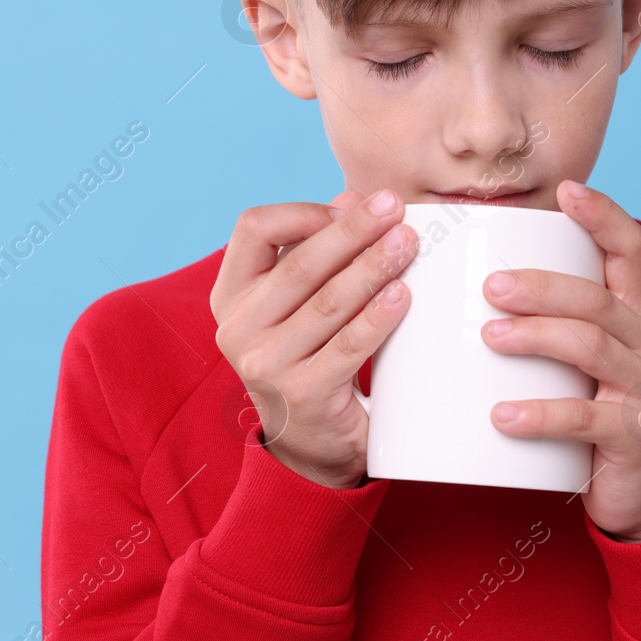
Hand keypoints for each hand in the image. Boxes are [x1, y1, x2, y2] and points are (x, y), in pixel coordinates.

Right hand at [209, 186, 417, 488]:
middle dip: (353, 231)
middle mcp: (238, 328)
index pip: (254, 230)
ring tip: (408, 243)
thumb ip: (318, 251)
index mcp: (231, 294)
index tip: (349, 207)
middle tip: (394, 207)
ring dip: (373, 267)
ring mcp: (266, 364)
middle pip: (300, 264)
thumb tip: (351, 197)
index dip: (303, 212)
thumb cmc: (310, 355)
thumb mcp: (300, 303)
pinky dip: (378, 317)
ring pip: (328, 302)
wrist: (310, 443)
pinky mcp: (302, 394)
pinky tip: (403, 294)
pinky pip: (348, 346)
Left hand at [482, 179, 640, 542]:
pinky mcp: (630, 435)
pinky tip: (501, 416)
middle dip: (542, 285)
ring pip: (591, 347)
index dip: (603, 215)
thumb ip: (553, 316)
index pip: (631, 249)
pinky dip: (540, 415)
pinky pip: (583, 418)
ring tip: (489, 336)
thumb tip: (473, 276)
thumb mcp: (586, 356)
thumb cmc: (599, 406)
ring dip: (536, 336)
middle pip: (597, 298)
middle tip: (489, 286)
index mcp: (637, 311)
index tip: (566, 190)